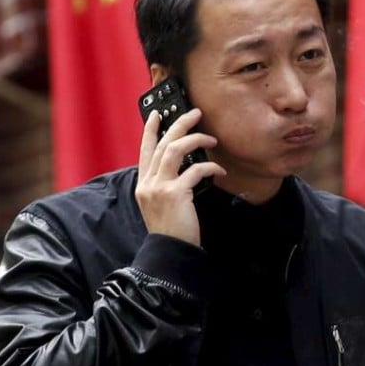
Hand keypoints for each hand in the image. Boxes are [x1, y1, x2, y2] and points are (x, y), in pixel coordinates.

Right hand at [135, 108, 225, 245]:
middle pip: (163, 143)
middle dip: (180, 124)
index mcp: (143, 184)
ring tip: (211, 139)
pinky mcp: (175, 194)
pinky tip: (221, 171)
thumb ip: (165, 185)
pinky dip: (210, 167)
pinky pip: (195, 170)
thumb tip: (185, 166)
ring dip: (196, 139)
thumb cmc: (171, 231)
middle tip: (195, 113)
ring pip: (175, 149)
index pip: (145, 150)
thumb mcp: (160, 205)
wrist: (170, 252)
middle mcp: (148, 183)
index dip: (150, 130)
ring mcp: (160, 187)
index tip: (157, 114)